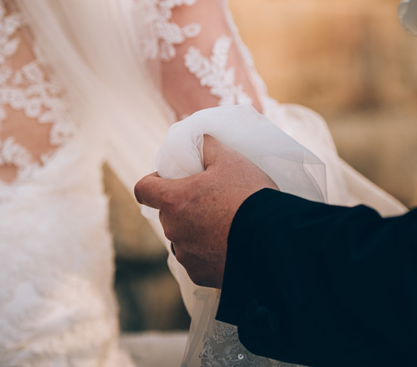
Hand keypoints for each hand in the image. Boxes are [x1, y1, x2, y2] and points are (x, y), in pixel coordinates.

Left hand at [134, 135, 278, 287]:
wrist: (274, 238)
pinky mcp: (200, 275)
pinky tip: (231, 245)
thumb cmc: (249, 195)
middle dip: (183, 206)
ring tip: (225, 226)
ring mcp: (185, 255)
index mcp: (173, 200)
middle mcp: (173, 230)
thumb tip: (198, 140)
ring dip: (195, 231)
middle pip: (168, 214)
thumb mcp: (230, 159)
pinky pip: (198, 260)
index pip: (143, 189)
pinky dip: (209, 254)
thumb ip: (207, 146)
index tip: (172, 180)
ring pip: (183, 238)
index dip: (154, 182)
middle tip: (211, 200)